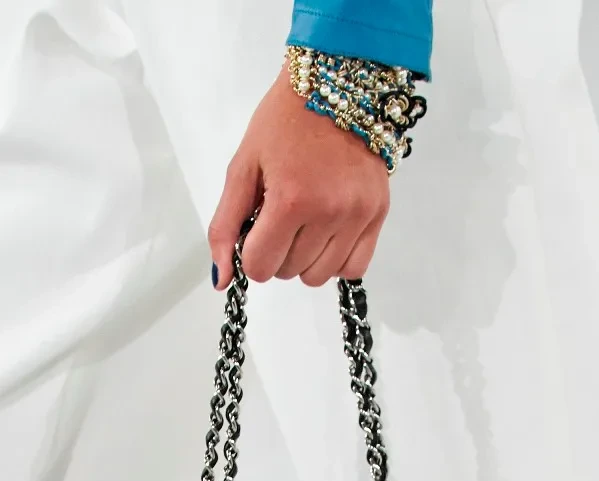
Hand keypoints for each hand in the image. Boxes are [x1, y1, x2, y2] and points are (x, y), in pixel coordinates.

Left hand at [209, 67, 389, 290]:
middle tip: (281, 215)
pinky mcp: (378, 214)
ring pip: (319, 276)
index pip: (260, 267)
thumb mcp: (243, 166)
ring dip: (305, 259)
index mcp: (291, 199)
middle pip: (288, 273)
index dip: (250, 253)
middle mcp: (329, 212)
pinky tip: (326, 235)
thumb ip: (225, 225)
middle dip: (277, 252)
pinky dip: (335, 260)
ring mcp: (357, 215)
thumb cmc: (285, 120)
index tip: (256, 227)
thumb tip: (220, 279)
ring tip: (305, 222)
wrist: (337, 84)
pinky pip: (353, 268)